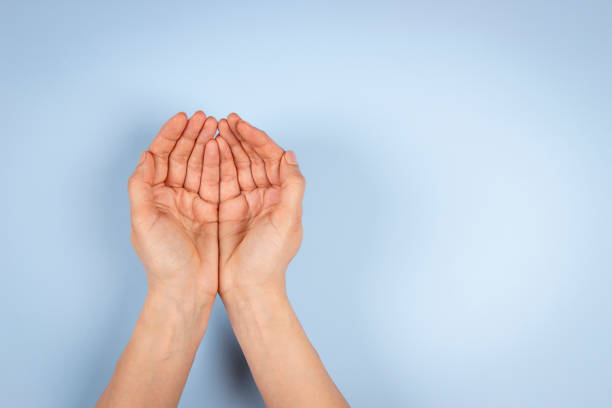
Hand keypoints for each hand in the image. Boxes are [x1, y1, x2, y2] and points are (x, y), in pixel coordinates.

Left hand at [127, 111, 219, 303]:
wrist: (186, 289)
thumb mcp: (143, 223)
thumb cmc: (161, 261)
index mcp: (152, 196)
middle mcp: (171, 196)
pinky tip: (224, 149)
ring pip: (199, 165)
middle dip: (192, 135)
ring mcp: (192, 202)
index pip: (160, 157)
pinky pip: (216, 181)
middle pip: (182, 157)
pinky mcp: (211, 211)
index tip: (183, 118)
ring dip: (207, 145)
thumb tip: (145, 156)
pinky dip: (219, 164)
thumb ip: (141, 188)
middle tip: (205, 117)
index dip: (170, 135)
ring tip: (217, 127)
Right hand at [216, 113, 304, 297]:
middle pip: (252, 158)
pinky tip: (207, 149)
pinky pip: (221, 181)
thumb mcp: (288, 220)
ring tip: (213, 129)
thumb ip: (292, 186)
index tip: (240, 124)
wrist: (248, 287)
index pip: (271, 158)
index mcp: (282, 195)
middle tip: (223, 120)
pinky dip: (215, 164)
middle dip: (239, 138)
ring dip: (226, 146)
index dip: (257, 139)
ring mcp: (246, 202)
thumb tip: (290, 154)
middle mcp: (265, 195)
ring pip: (235, 166)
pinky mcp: (227, 210)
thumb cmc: (270, 258)